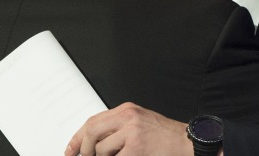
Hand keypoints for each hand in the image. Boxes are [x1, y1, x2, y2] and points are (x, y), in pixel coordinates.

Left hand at [65, 102, 191, 155]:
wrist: (188, 143)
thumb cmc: (166, 137)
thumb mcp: (140, 124)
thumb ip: (118, 128)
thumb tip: (93, 143)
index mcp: (127, 110)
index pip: (93, 121)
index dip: (78, 137)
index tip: (71, 149)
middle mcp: (128, 117)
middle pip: (92, 131)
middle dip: (83, 149)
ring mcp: (131, 132)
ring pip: (101, 149)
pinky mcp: (136, 148)